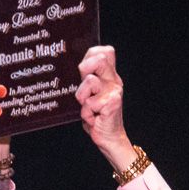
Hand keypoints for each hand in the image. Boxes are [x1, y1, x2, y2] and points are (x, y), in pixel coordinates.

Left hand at [74, 46, 135, 169]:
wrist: (109, 138)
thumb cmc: (97, 117)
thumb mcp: (90, 95)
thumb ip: (86, 80)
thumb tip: (74, 68)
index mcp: (109, 76)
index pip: (104, 51)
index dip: (90, 55)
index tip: (83, 70)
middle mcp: (114, 80)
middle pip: (99, 59)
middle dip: (84, 69)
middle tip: (84, 88)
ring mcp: (114, 91)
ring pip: (90, 81)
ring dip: (82, 97)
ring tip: (88, 108)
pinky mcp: (112, 103)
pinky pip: (89, 103)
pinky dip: (86, 113)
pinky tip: (93, 118)